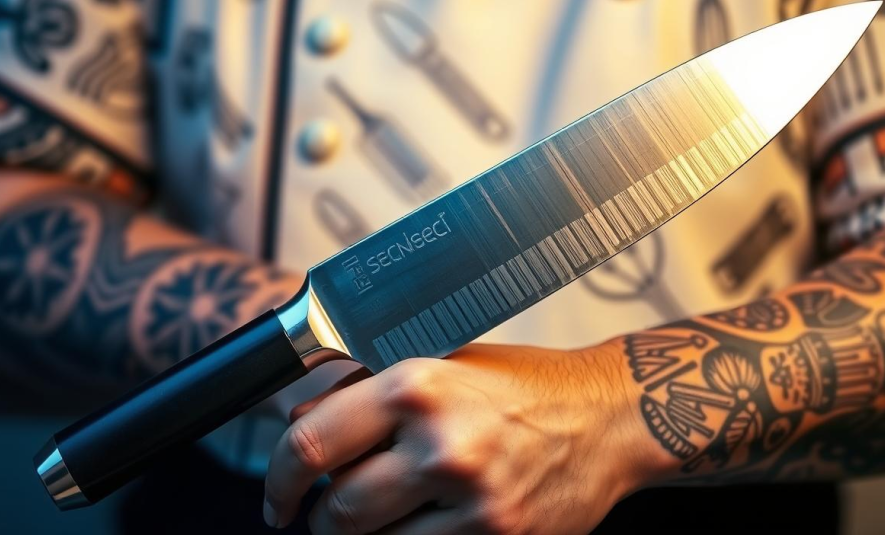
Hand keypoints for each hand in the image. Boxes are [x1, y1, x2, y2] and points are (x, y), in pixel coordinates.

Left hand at [263, 343, 653, 533]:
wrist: (606, 419)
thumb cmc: (525, 387)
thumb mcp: (442, 365)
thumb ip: (365, 392)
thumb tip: (299, 425)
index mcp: (418, 388)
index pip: (311, 446)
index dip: (278, 480)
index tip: (278, 497)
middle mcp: (442, 446)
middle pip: (337, 510)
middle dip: (322, 518)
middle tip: (330, 510)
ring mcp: (473, 502)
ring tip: (384, 516)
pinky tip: (420, 527)